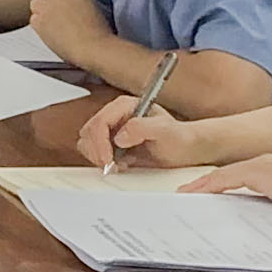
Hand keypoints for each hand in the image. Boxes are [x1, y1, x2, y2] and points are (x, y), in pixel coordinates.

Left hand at [26, 0, 112, 73]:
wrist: (93, 47)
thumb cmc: (98, 34)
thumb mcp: (92, 9)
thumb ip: (77, 2)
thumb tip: (68, 6)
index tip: (61, 4)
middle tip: (51, 12)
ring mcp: (48, 7)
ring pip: (34, 3)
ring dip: (40, 11)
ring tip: (51, 24)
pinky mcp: (40, 21)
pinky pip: (33, 19)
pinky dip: (39, 26)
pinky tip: (50, 33)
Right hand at [82, 101, 211, 171]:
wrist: (184, 148)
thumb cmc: (177, 137)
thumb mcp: (164, 130)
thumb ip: (142, 128)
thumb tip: (120, 136)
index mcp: (124, 106)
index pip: (100, 122)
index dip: (100, 143)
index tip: (108, 160)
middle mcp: (115, 115)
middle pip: (89, 132)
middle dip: (97, 152)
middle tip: (112, 165)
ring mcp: (111, 129)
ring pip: (87, 143)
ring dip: (98, 157)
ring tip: (119, 164)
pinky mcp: (110, 144)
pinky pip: (94, 152)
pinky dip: (102, 162)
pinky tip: (120, 165)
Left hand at [182, 154, 271, 211]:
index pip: (245, 177)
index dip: (226, 185)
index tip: (213, 195)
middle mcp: (267, 164)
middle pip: (230, 175)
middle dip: (210, 185)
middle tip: (191, 194)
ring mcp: (261, 166)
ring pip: (223, 176)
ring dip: (203, 186)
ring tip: (186, 194)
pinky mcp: (256, 172)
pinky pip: (224, 179)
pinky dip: (207, 186)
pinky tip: (194, 193)